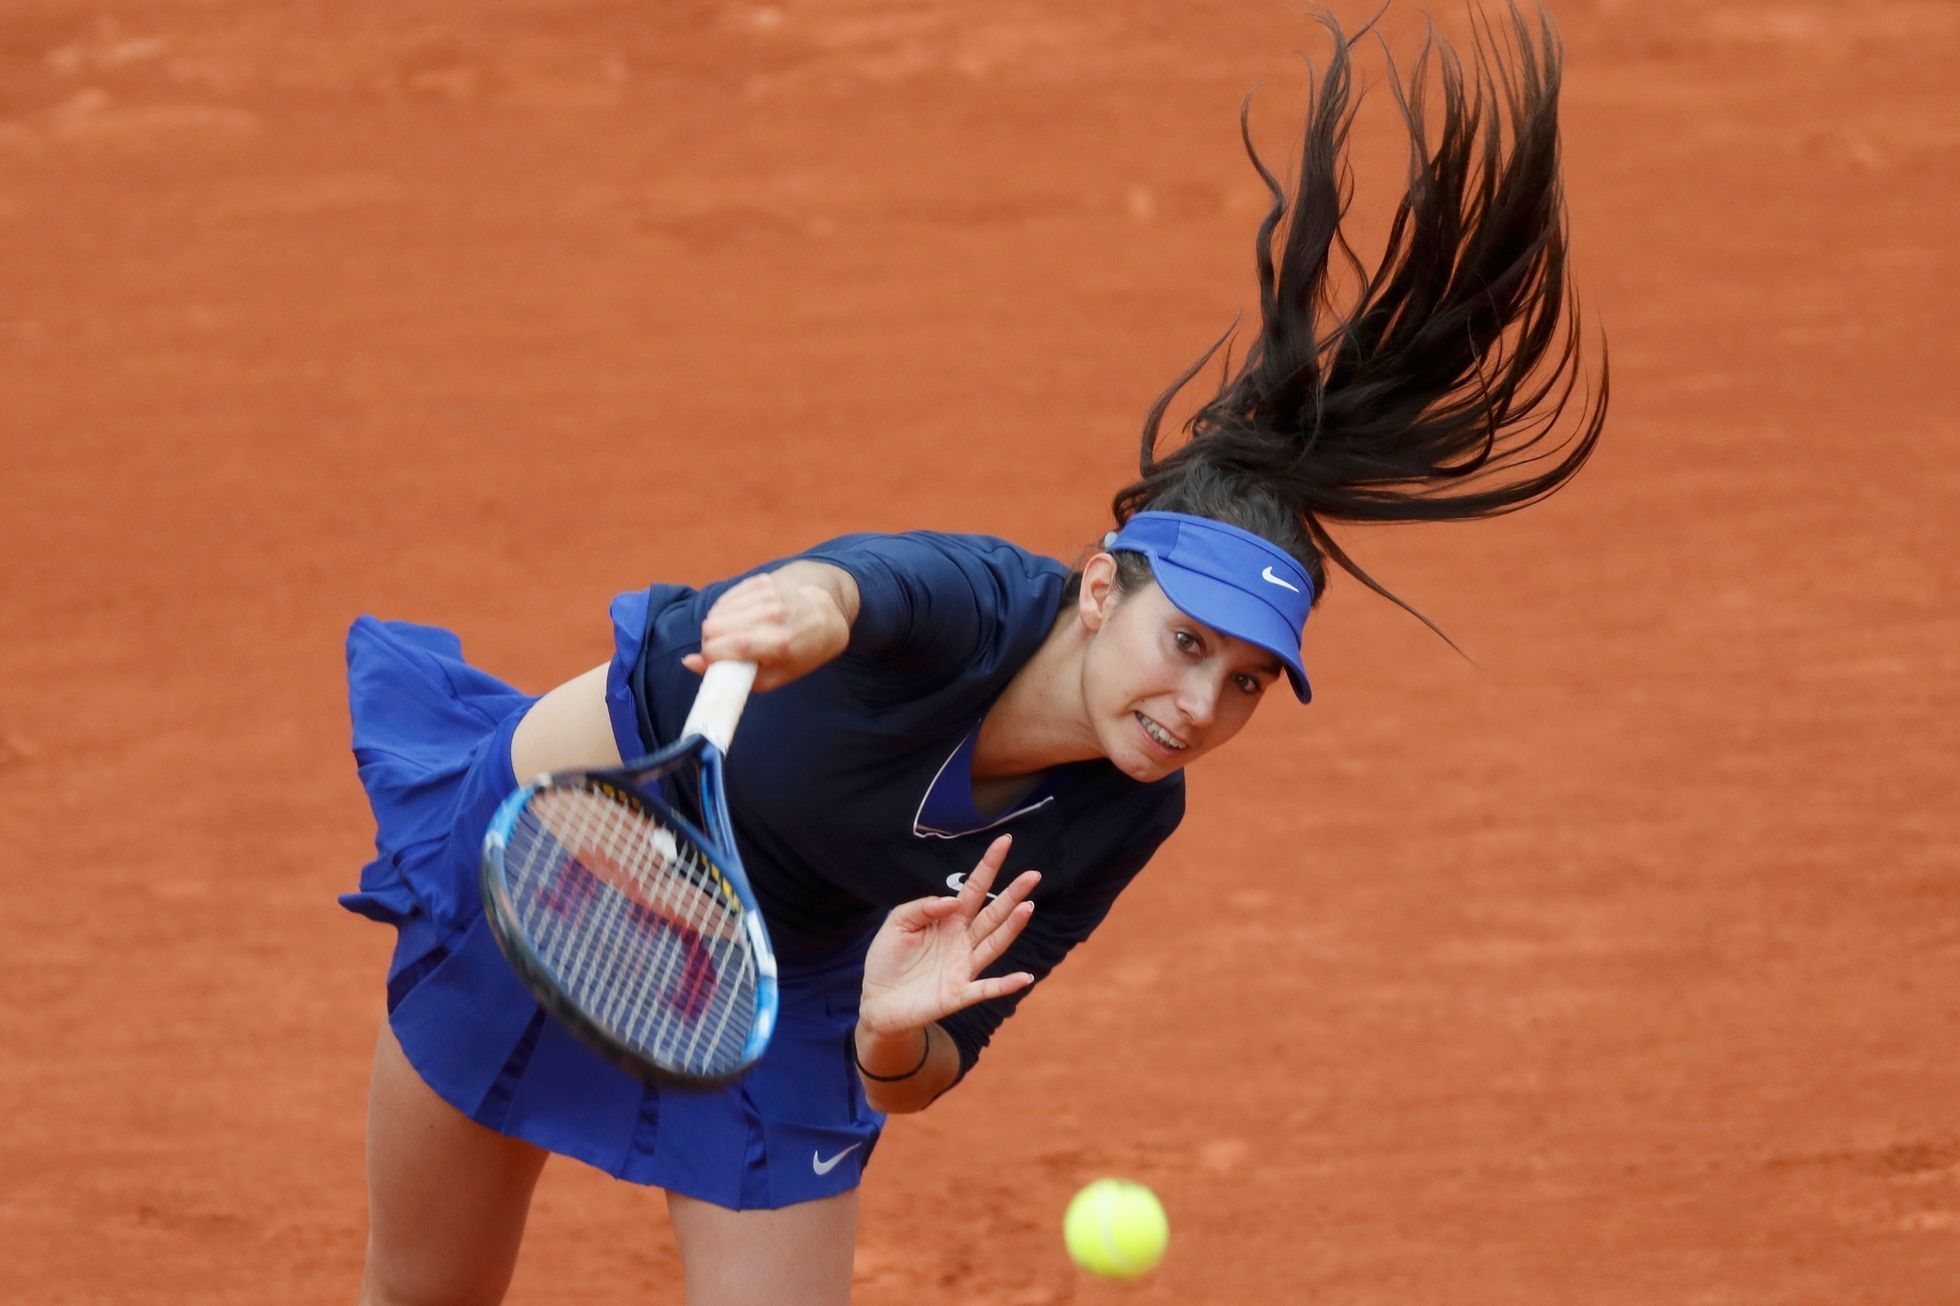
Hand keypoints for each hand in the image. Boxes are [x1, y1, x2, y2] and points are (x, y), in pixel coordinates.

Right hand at [681, 571, 849, 691]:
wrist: (827, 615)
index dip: (710, 657)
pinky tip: (743, 620)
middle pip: (713, 627)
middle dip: (711, 643)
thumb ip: (734, 677)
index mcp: (780, 643)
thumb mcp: (775, 677)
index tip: (714, 663)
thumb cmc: (801, 652)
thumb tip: (689, 662)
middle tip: (726, 652)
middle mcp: (773, 614)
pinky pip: (725, 600)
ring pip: (715, 612)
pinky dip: (727, 613)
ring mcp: (767, 594)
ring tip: (737, 637)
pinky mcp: (761, 581)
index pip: (727, 645)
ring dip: (718, 628)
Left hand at [857, 835, 1040, 1036]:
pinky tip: (1024, 977)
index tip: (1005, 841)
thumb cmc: (888, 958)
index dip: (989, 865)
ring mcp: (963, 966)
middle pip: (992, 913)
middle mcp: (962, 940)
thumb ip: (923, 907)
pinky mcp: (958, 993)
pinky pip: (986, 988)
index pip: (974, 888)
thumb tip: (953, 901)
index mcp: (948, 919)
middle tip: (1033, 874)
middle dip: (1012, 894)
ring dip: (1012, 928)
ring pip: (994, 943)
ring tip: (1027, 907)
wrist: (877, 1000)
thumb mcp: (897, 923)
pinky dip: (1005, 984)